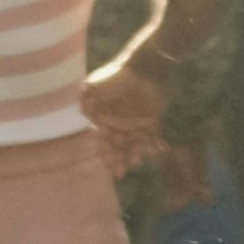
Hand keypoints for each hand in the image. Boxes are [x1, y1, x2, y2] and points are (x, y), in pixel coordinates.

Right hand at [81, 62, 164, 176]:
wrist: (142, 69)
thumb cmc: (116, 78)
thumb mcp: (94, 88)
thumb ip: (86, 104)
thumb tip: (83, 117)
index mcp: (104, 119)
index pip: (103, 141)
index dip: (106, 154)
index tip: (108, 166)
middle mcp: (118, 124)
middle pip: (118, 147)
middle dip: (118, 161)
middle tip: (120, 174)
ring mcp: (135, 123)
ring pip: (134, 145)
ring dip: (135, 155)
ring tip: (137, 162)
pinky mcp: (151, 121)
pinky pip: (152, 137)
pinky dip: (156, 145)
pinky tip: (159, 150)